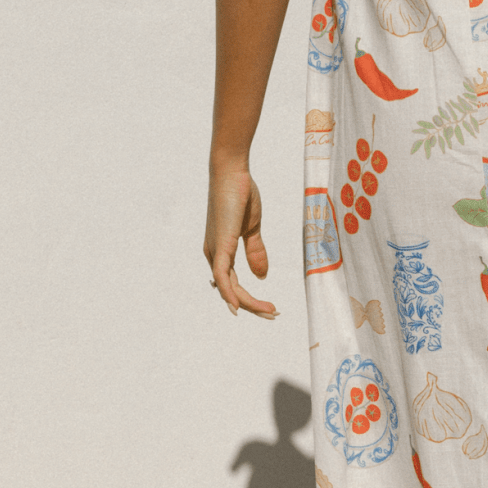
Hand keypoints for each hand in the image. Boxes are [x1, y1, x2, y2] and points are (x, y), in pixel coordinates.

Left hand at [204, 163, 277, 318]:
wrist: (232, 173)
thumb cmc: (241, 195)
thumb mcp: (251, 228)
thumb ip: (255, 251)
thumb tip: (261, 276)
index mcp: (221, 250)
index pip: (233, 283)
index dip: (250, 298)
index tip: (271, 305)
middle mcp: (214, 255)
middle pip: (230, 291)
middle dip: (252, 306)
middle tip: (272, 314)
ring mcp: (215, 252)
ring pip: (228, 289)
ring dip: (248, 303)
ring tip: (269, 310)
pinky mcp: (220, 246)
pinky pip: (223, 277)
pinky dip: (229, 294)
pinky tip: (238, 307)